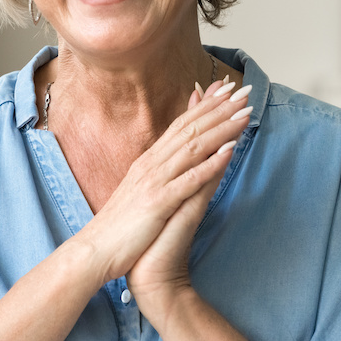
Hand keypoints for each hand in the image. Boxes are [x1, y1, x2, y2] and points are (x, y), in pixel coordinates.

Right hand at [79, 81, 251, 288]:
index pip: (180, 125)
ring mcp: (154, 182)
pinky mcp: (158, 202)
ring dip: (221, 129)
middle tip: (244, 91)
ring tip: (244, 113)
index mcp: (148, 162)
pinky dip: (210, 163)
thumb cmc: (121, 227)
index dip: (205, 105)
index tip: (227, 89)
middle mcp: (151, 165)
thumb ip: (159, 171)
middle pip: (190, 129)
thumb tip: (174, 157)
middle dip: (219, 109)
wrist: (95, 251)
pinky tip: (230, 150)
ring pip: (193, 147)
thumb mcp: (141, 192)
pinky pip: (189, 180)